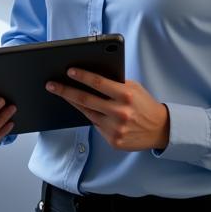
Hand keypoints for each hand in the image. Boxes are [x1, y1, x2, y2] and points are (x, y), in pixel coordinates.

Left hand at [46, 69, 169, 151]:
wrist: (160, 129)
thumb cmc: (144, 104)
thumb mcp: (134, 88)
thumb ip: (115, 84)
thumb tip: (90, 77)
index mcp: (126, 95)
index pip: (99, 83)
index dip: (82, 76)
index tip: (68, 71)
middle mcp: (120, 112)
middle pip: (86, 100)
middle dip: (66, 91)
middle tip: (51, 84)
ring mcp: (116, 129)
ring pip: (87, 113)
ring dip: (72, 103)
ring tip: (60, 93)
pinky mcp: (113, 141)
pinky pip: (95, 126)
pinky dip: (89, 116)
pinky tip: (81, 109)